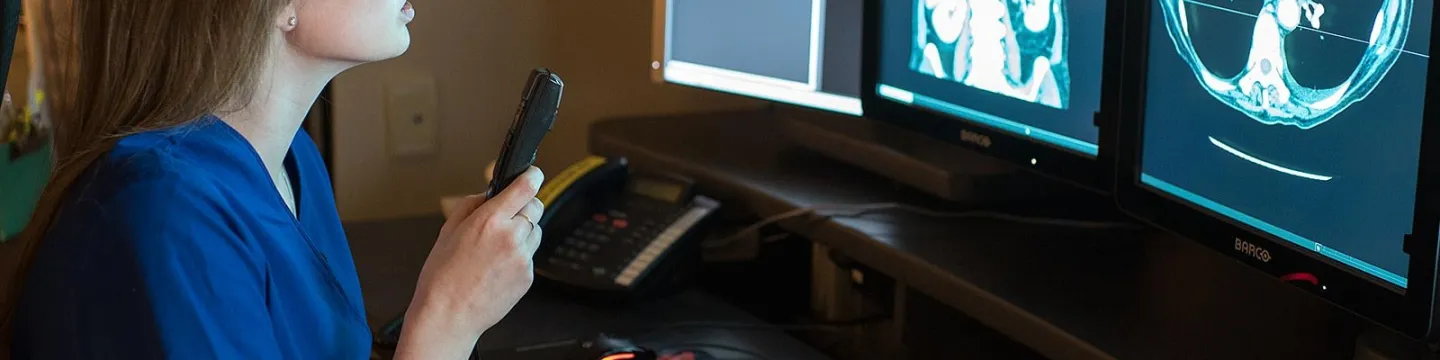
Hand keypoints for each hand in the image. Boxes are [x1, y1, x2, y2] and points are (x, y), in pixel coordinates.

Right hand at [395, 166, 544, 359]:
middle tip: (508, 216)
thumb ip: (472, 205)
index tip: (533, 174)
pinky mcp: (528, 276)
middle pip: (536, 207)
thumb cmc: (442, 277)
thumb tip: (488, 194)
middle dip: (524, 206)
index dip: (532, 177)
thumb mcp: (448, 230)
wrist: (448, 316)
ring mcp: (522, 258)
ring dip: (524, 231)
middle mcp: (511, 237)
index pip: (525, 187)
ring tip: (498, 247)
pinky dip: (519, 256)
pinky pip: (530, 256)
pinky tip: (497, 266)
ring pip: (536, 231)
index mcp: (490, 221)